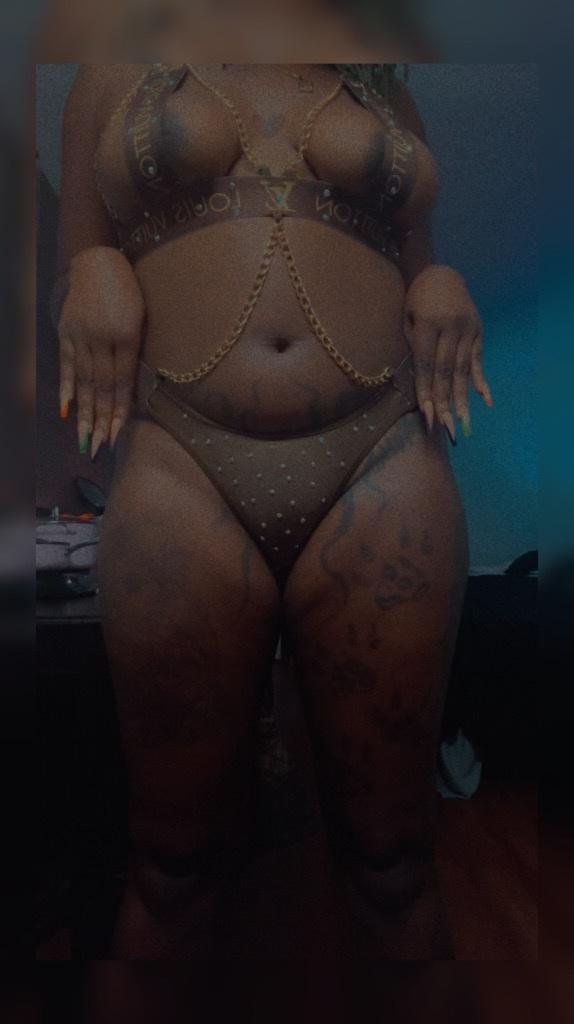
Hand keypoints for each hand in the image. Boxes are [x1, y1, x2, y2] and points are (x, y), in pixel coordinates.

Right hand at [58, 247, 144, 457]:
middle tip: (98, 449)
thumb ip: (136, 351)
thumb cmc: (129, 290)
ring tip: (85, 439)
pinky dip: (65, 389)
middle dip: (100, 421)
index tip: (116, 436)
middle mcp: (102, 337)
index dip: (119, 411)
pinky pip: (65, 365)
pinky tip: (65, 411)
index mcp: (127, 335)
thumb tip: (130, 390)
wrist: (98, 260)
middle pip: (101, 387)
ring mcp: (81, 335)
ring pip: (83, 381)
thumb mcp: (142, 317)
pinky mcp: (66, 332)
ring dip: (84, 413)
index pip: (122, 382)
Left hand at [402, 264, 492, 442]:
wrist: (441, 273)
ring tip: (462, 423)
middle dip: (445, 402)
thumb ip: (414, 347)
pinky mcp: (478, 331)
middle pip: (446, 371)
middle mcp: (450, 327)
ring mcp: (467, 329)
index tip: (426, 416)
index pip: (426, 365)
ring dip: (462, 399)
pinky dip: (481, 381)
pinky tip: (485, 400)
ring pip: (463, 370)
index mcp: (427, 323)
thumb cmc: (415, 300)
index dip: (426, 391)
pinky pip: (478, 360)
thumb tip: (422, 385)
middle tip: (446, 428)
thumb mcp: (406, 318)